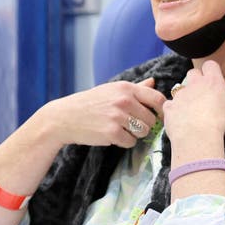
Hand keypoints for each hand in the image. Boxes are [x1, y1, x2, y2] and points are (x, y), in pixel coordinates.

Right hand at [38, 78, 165, 148]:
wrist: (64, 117)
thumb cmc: (88, 103)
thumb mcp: (110, 90)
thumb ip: (134, 87)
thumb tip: (153, 81)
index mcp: (126, 88)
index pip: (157, 99)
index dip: (161, 110)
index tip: (156, 117)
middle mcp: (124, 100)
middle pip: (151, 119)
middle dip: (144, 125)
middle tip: (129, 125)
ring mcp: (118, 116)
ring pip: (143, 132)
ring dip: (134, 135)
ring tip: (120, 130)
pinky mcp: (112, 132)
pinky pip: (131, 142)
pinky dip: (124, 142)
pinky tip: (112, 136)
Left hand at [163, 60, 224, 153]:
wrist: (198, 137)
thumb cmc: (218, 125)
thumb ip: (224, 105)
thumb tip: (221, 108)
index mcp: (213, 82)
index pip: (210, 65)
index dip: (210, 71)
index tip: (212, 80)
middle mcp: (195, 84)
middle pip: (192, 72)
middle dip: (195, 81)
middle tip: (200, 95)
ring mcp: (179, 94)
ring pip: (179, 89)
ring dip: (183, 97)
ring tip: (189, 112)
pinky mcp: (168, 106)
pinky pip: (169, 104)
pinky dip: (173, 110)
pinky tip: (179, 120)